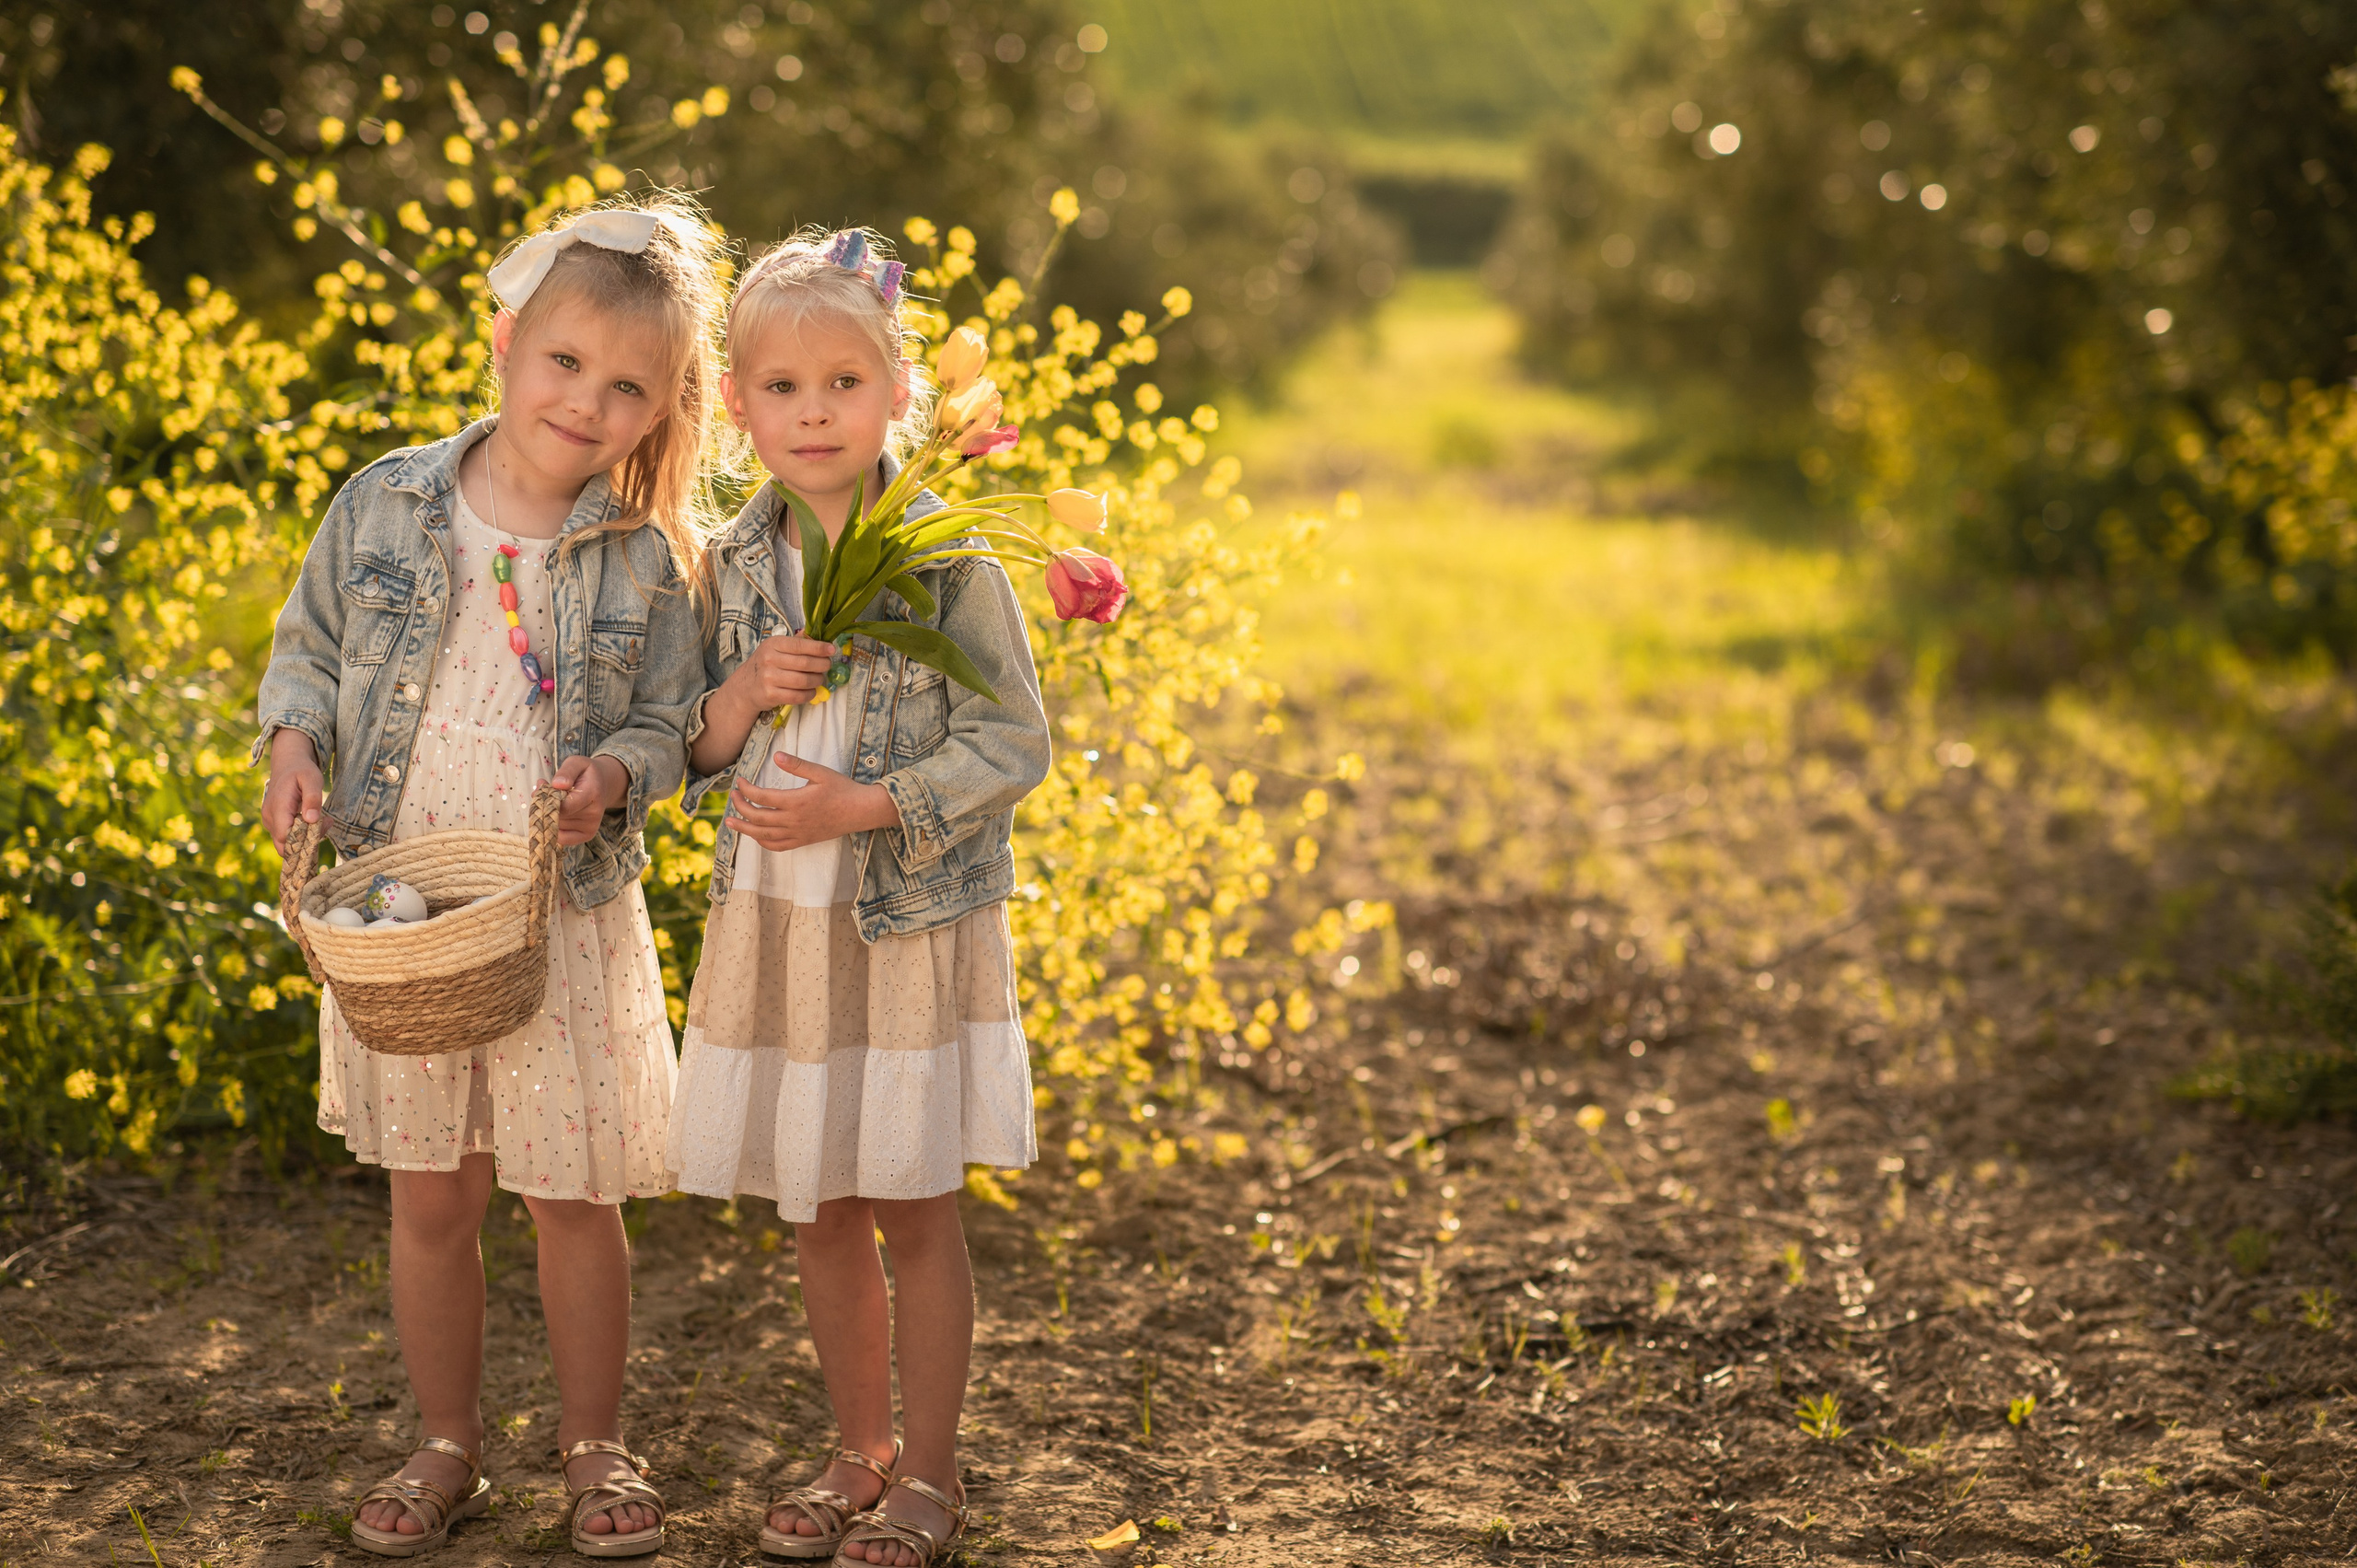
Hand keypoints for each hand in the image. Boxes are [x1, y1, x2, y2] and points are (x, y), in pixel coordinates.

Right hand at [262, 729, 325, 852]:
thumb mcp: (312, 779)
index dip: (304, 841)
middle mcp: (269, 817)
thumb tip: (311, 820)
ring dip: (306, 836)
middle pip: (285, 845)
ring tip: (322, 817)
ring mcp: (269, 820)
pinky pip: (286, 836)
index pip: (285, 838)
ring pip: (286, 842)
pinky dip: (301, 832)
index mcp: (278, 807)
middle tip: (326, 822)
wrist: (288, 763)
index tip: (323, 825)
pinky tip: (313, 818)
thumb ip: (312, 798)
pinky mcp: (273, 822)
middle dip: (307, 842)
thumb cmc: (301, 770)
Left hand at [550, 753, 630, 845]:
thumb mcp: (577, 762)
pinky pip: (562, 838)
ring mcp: (591, 826)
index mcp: (592, 793)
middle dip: (545, 805)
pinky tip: (557, 814)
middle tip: (545, 790)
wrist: (604, 785)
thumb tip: (557, 785)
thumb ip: (566, 771)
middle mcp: (594, 812)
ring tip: (554, 800)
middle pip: (558, 816)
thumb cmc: (586, 773)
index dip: (547, 799)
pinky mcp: (588, 835)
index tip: (542, 786)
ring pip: (557, 825)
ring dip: (549, 814)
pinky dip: (554, 826)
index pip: (564, 806)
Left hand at [724, 752, 900, 852]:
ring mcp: (798, 833)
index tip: (740, 782)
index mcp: (796, 801)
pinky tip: (755, 836)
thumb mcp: (820, 772)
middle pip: (758, 818)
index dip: (746, 789)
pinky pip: (778, 846)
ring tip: (731, 822)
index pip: (762, 797)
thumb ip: (796, 765)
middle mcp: (794, 820)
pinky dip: (763, 842)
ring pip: (764, 835)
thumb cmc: (842, 789)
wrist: (860, 811)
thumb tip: (776, 756)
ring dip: (745, 829)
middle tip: (733, 797)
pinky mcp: (803, 841)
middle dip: (741, 807)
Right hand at [727, 632, 836, 713]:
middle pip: (805, 663)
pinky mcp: (770, 695)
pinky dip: (809, 694)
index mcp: (773, 644)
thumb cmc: (766, 664)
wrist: (745, 686)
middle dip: (822, 665)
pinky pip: (798, 696)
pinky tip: (811, 691)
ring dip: (817, 681)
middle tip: (827, 666)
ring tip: (819, 679)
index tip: (832, 650)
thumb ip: (796, 642)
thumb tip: (818, 634)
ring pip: (804, 681)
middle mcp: (769, 660)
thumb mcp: (776, 649)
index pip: (800, 645)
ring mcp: (769, 678)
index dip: (819, 647)